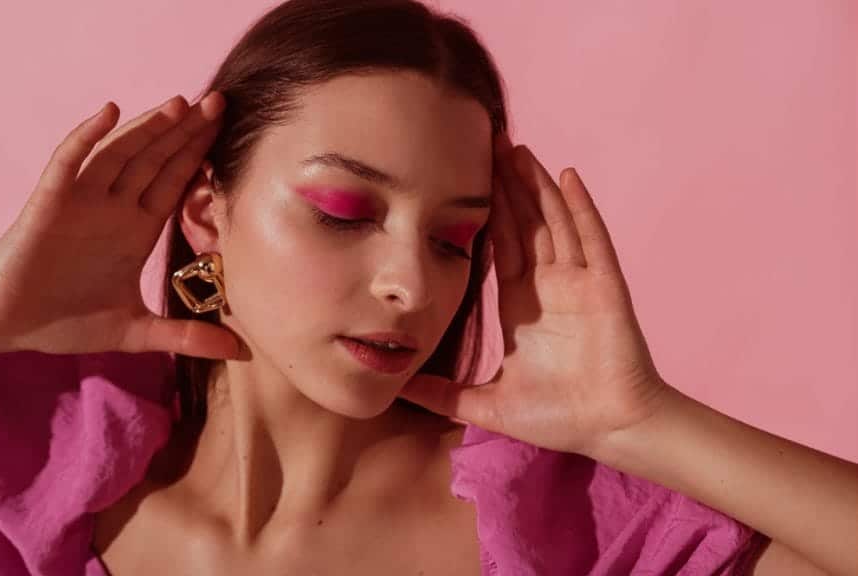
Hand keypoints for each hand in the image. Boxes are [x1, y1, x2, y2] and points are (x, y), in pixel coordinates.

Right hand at [0, 91, 240, 359]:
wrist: (8, 327)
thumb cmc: (66, 322)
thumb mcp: (138, 332)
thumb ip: (187, 337)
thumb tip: (241, 352)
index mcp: (136, 229)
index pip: (176, 183)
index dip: (200, 157)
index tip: (228, 132)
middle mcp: (114, 208)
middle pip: (156, 160)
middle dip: (185, 132)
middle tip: (219, 102)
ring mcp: (82, 201)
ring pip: (121, 155)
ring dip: (147, 129)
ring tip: (180, 104)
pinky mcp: (50, 203)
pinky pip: (69, 162)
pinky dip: (88, 137)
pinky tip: (111, 112)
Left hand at [398, 134, 671, 455]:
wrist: (611, 431)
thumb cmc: (559, 418)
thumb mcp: (488, 403)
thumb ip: (446, 394)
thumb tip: (399, 391)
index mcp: (522, 306)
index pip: (498, 247)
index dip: (482, 215)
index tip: (463, 182)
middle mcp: (549, 287)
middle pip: (524, 224)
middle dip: (505, 186)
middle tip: (485, 144)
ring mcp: (578, 283)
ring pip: (553, 222)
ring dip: (535, 185)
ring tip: (515, 148)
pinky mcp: (604, 287)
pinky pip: (591, 239)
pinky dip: (579, 207)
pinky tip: (566, 176)